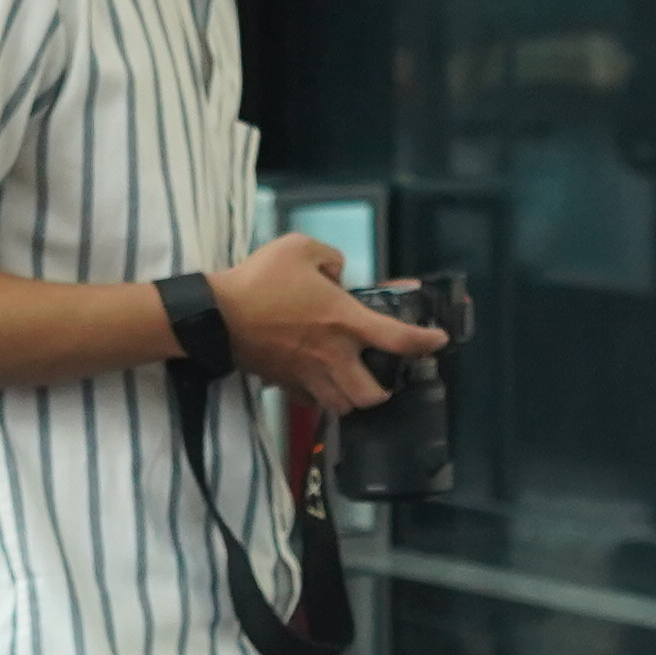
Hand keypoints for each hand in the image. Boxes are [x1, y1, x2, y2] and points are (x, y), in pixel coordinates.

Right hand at [211, 230, 443, 417]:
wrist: (217, 315)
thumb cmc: (260, 280)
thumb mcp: (300, 248)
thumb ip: (330, 259)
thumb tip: (339, 274)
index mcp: (344, 321)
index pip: (397, 339)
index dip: (425, 342)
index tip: (438, 341)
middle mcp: (332, 355)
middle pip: (371, 395)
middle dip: (382, 391)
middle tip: (382, 377)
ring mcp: (307, 375)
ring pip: (342, 406)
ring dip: (353, 399)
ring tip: (352, 384)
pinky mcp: (285, 384)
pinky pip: (310, 402)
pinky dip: (320, 398)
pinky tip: (319, 383)